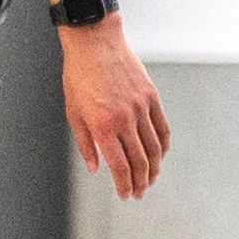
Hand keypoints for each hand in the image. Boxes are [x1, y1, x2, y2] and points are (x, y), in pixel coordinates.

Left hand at [60, 16, 171, 199]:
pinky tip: (161, 155)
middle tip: (140, 193)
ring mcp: (140, 107)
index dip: (125, 185)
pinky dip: (164, 145)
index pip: (120, 166)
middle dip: (141, 182)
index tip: (126, 195)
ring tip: (152, 179)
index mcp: (102, 126)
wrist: (95, 43)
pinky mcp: (151, 96)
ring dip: (155, 168)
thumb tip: (97, 168)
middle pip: (140, 161)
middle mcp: (124, 119)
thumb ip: (86, 144)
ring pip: (155, 147)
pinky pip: (162, 127)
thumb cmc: (79, 76)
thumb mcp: (74, 113)